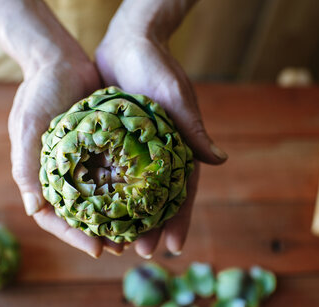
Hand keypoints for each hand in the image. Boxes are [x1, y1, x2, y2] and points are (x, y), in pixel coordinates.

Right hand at [9, 52, 129, 257]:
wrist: (60, 60)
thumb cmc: (39, 92)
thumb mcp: (27, 128)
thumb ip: (26, 167)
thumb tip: (33, 210)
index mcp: (39, 175)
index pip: (54, 217)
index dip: (73, 235)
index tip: (96, 249)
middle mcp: (61, 174)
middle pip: (79, 214)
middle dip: (98, 233)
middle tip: (121, 248)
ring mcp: (82, 162)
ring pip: (99, 199)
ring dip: (113, 217)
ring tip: (134, 233)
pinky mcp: (100, 148)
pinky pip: (113, 175)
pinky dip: (124, 190)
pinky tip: (141, 201)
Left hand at [95, 15, 227, 258]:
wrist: (126, 41)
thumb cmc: (155, 66)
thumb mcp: (175, 96)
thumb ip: (194, 128)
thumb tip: (220, 161)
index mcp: (178, 147)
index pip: (182, 191)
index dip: (179, 219)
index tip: (174, 247)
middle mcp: (158, 152)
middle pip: (156, 198)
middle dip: (152, 226)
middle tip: (142, 252)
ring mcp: (134, 148)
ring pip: (131, 191)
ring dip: (127, 217)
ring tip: (118, 242)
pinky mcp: (112, 140)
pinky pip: (109, 171)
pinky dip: (106, 193)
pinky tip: (98, 212)